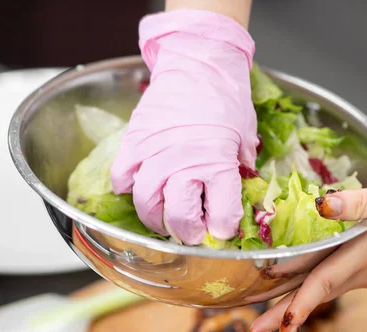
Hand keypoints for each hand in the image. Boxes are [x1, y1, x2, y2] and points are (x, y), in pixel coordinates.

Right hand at [110, 10, 257, 244]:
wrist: (198, 61)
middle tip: (190, 233)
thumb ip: (239, 163)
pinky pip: (121, 176)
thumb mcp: (246, 133)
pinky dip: (126, 187)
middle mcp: (184, 164)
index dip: (223, 229)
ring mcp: (154, 154)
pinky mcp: (134, 142)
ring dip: (154, 219)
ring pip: (145, 204)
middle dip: (187, 233)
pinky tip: (137, 187)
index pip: (221, 215)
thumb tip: (237, 185)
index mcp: (217, 163)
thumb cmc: (225, 95)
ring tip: (162, 220)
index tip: (221, 231)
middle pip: (179, 217)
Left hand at [250, 182, 366, 331]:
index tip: (274, 322)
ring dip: (295, 305)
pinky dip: (316, 291)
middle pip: (315, 294)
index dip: (295, 301)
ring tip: (272, 320)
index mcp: (364, 253)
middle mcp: (364, 271)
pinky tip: (305, 287)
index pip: (321, 281)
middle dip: (283, 314)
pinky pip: (339, 283)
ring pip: (326, 291)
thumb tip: (319, 204)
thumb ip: (359, 203)